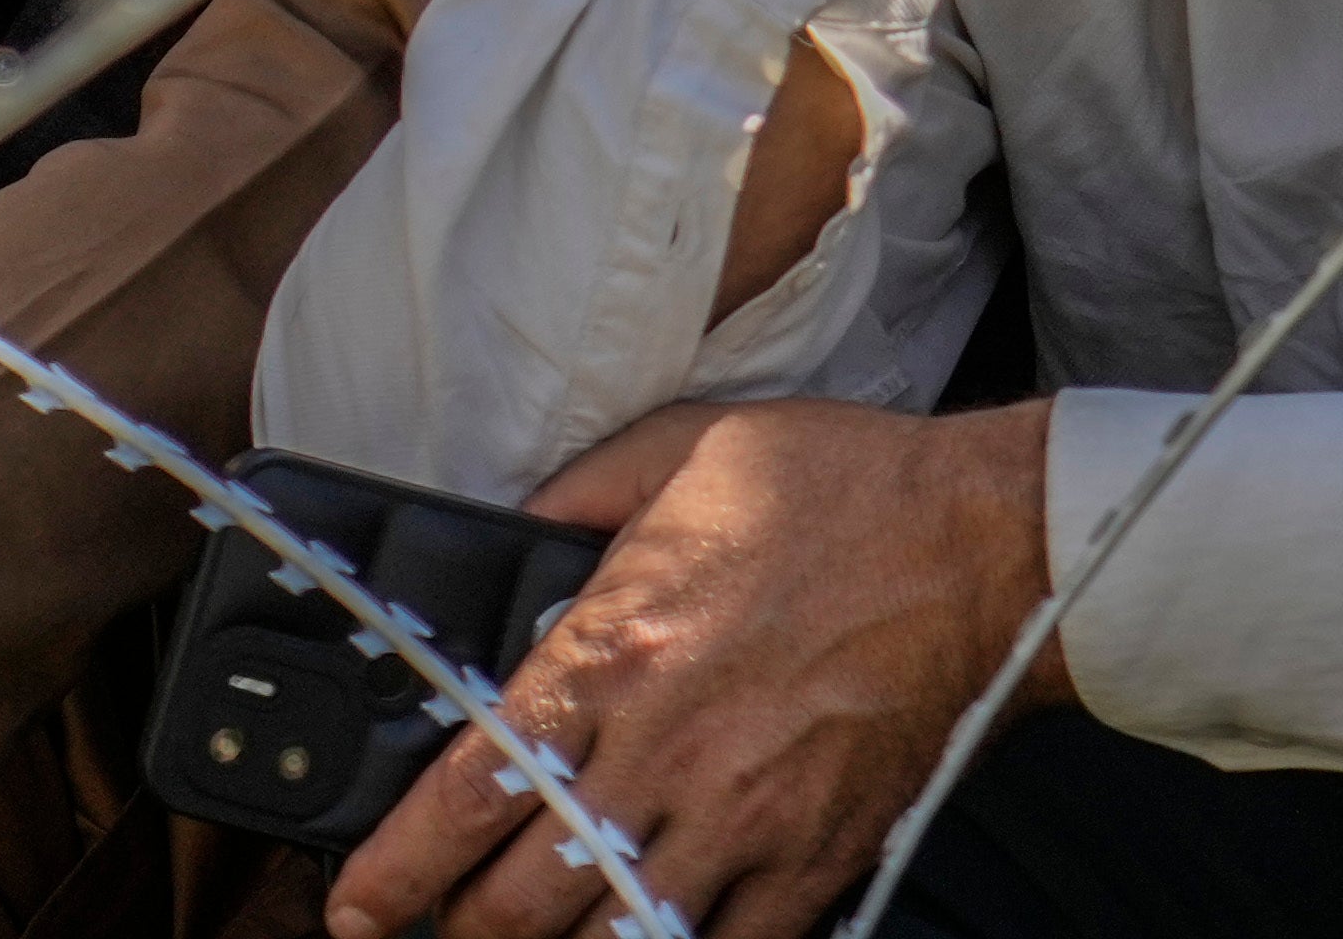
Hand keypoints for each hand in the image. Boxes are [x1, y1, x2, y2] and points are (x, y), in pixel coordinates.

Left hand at [325, 401, 1056, 938]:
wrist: (987, 541)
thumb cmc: (840, 488)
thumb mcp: (677, 452)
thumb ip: (574, 499)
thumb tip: (507, 528)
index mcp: (613, 650)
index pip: (470, 789)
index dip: (396, 868)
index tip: (356, 902)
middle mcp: (662, 751)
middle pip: (521, 898)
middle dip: (455, 934)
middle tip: (427, 933)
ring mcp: (741, 819)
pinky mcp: (814, 859)